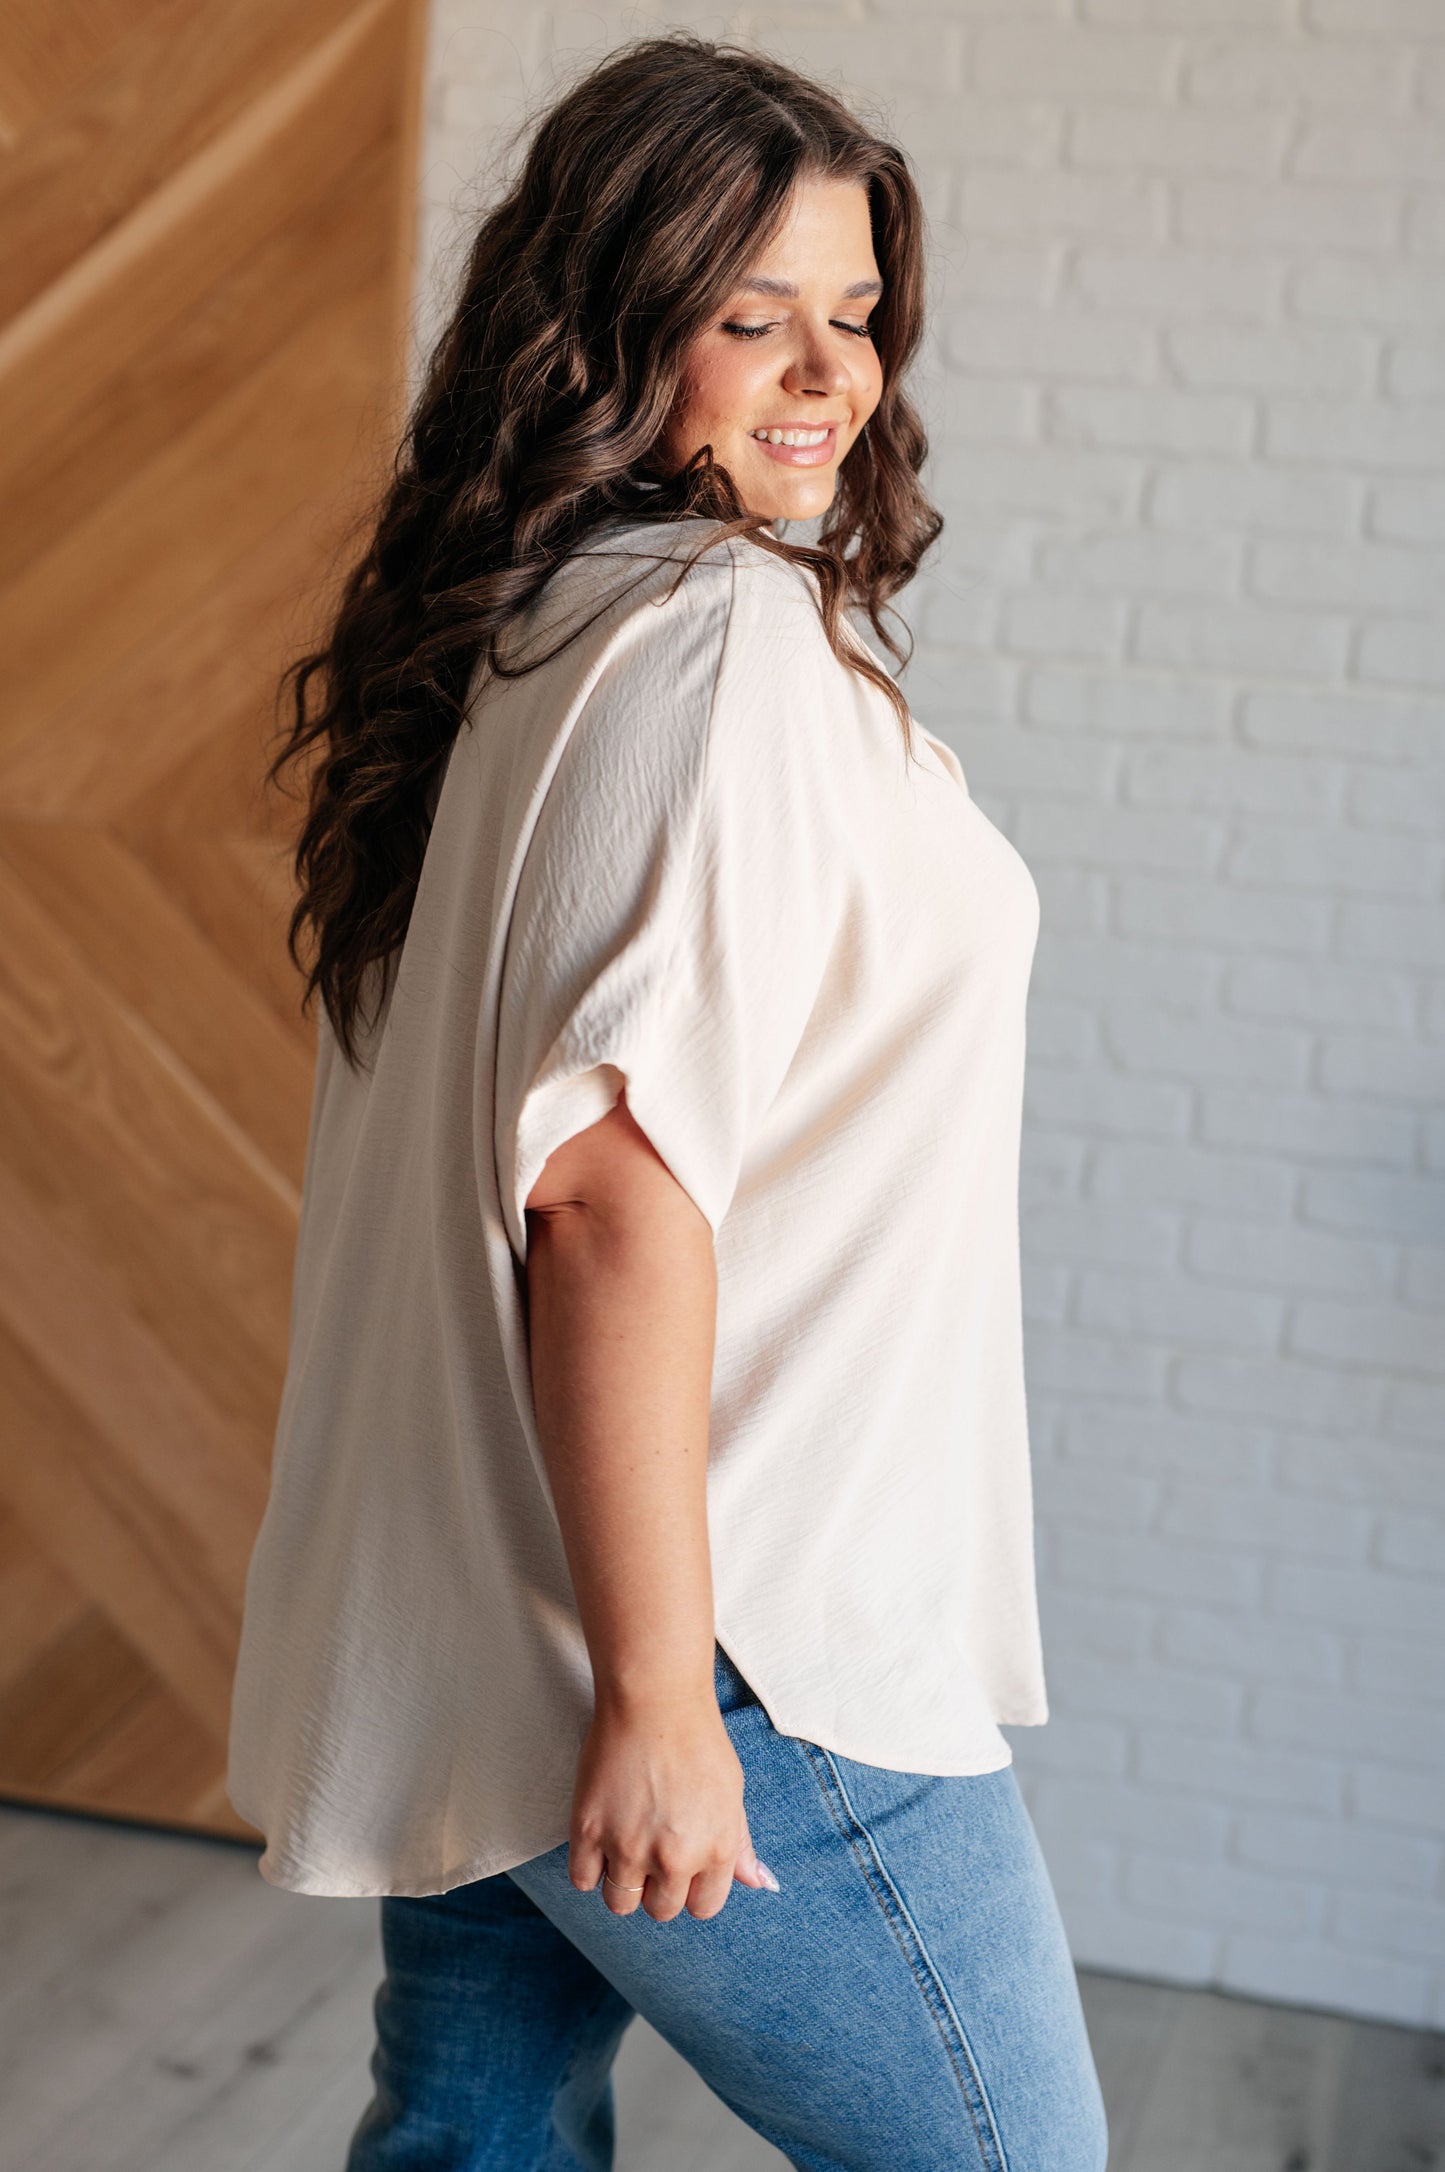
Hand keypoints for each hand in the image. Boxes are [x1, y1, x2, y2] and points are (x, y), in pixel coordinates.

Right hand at [567, 1690, 779, 1920]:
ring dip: (623, 1882)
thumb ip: (740, 1844)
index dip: (693, 1888)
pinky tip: (600, 1839)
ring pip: (620, 1903)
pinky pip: (582, 1880)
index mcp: (716, 1849)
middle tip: (652, 1849)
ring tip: (625, 1845)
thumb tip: (760, 1884)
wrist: (653, 1698)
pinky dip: (590, 1867)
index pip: (704, 1907)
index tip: (683, 1867)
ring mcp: (628, 1846)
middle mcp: (675, 1857)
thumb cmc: (698, 1739)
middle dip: (659, 1888)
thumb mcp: (732, 1792)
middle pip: (662, 1910)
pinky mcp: (588, 1830)